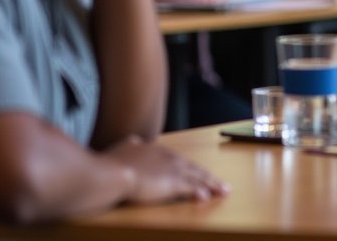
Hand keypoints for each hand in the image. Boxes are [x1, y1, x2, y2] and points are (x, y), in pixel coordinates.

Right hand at [105, 137, 228, 204]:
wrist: (112, 172)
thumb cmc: (112, 163)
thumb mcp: (123, 148)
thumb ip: (132, 145)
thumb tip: (135, 140)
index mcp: (158, 151)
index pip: (179, 161)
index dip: (190, 168)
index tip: (198, 173)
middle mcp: (170, 158)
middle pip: (194, 168)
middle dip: (209, 177)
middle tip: (222, 184)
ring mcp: (173, 170)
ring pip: (198, 178)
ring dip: (213, 185)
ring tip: (224, 191)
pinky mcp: (172, 183)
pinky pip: (191, 188)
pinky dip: (201, 192)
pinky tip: (208, 197)